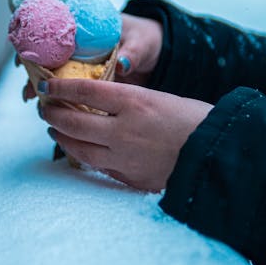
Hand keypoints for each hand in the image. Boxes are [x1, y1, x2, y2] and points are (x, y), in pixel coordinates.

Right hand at [19, 12, 163, 100]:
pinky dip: (59, 97)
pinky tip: (51, 109)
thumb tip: (124, 64)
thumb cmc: (146, 40)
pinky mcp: (88, 81)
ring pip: (56, 73)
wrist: (157, 54)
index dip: (34, 42)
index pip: (53, 30)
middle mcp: (79, 45)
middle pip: (49, 55)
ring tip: (32, 100)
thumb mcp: (141, 42)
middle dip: (33, 70)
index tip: (23, 56)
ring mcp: (82, 63)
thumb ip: (133, 52)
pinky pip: (70, 89)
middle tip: (29, 88)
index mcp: (87, 27)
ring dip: (42, 85)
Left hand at [40, 78, 212, 191]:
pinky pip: (98, 166)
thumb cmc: (195, 120)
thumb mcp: (160, 98)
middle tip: (45, 108)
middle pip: (73, 120)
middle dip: (53, 114)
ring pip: (79, 148)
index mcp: (134, 101)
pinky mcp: (130, 177)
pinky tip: (78, 150)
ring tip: (54, 129)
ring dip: (61, 137)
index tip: (46, 86)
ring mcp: (125, 156)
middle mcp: (124, 130)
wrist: (221, 153)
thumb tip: (97, 101)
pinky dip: (83, 156)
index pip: (84, 90)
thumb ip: (127, 101)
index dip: (60, 88)